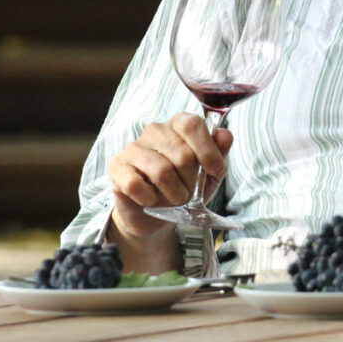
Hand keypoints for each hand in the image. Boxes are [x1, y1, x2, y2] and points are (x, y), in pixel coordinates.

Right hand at [107, 113, 232, 265]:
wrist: (155, 216)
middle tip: (189, 192)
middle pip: (182, 153)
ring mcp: (134, 147)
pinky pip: (135, 184)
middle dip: (191, 180)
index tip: (215, 171)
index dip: (208, 150)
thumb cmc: (184, 188)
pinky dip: (149, 198)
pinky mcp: (117, 167)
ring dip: (173, 193)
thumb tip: (225, 135)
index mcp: (179, 125)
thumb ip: (219, 153)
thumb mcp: (209, 174)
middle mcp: (155, 130)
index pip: (193, 125)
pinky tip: (150, 200)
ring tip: (174, 199)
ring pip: (161, 171)